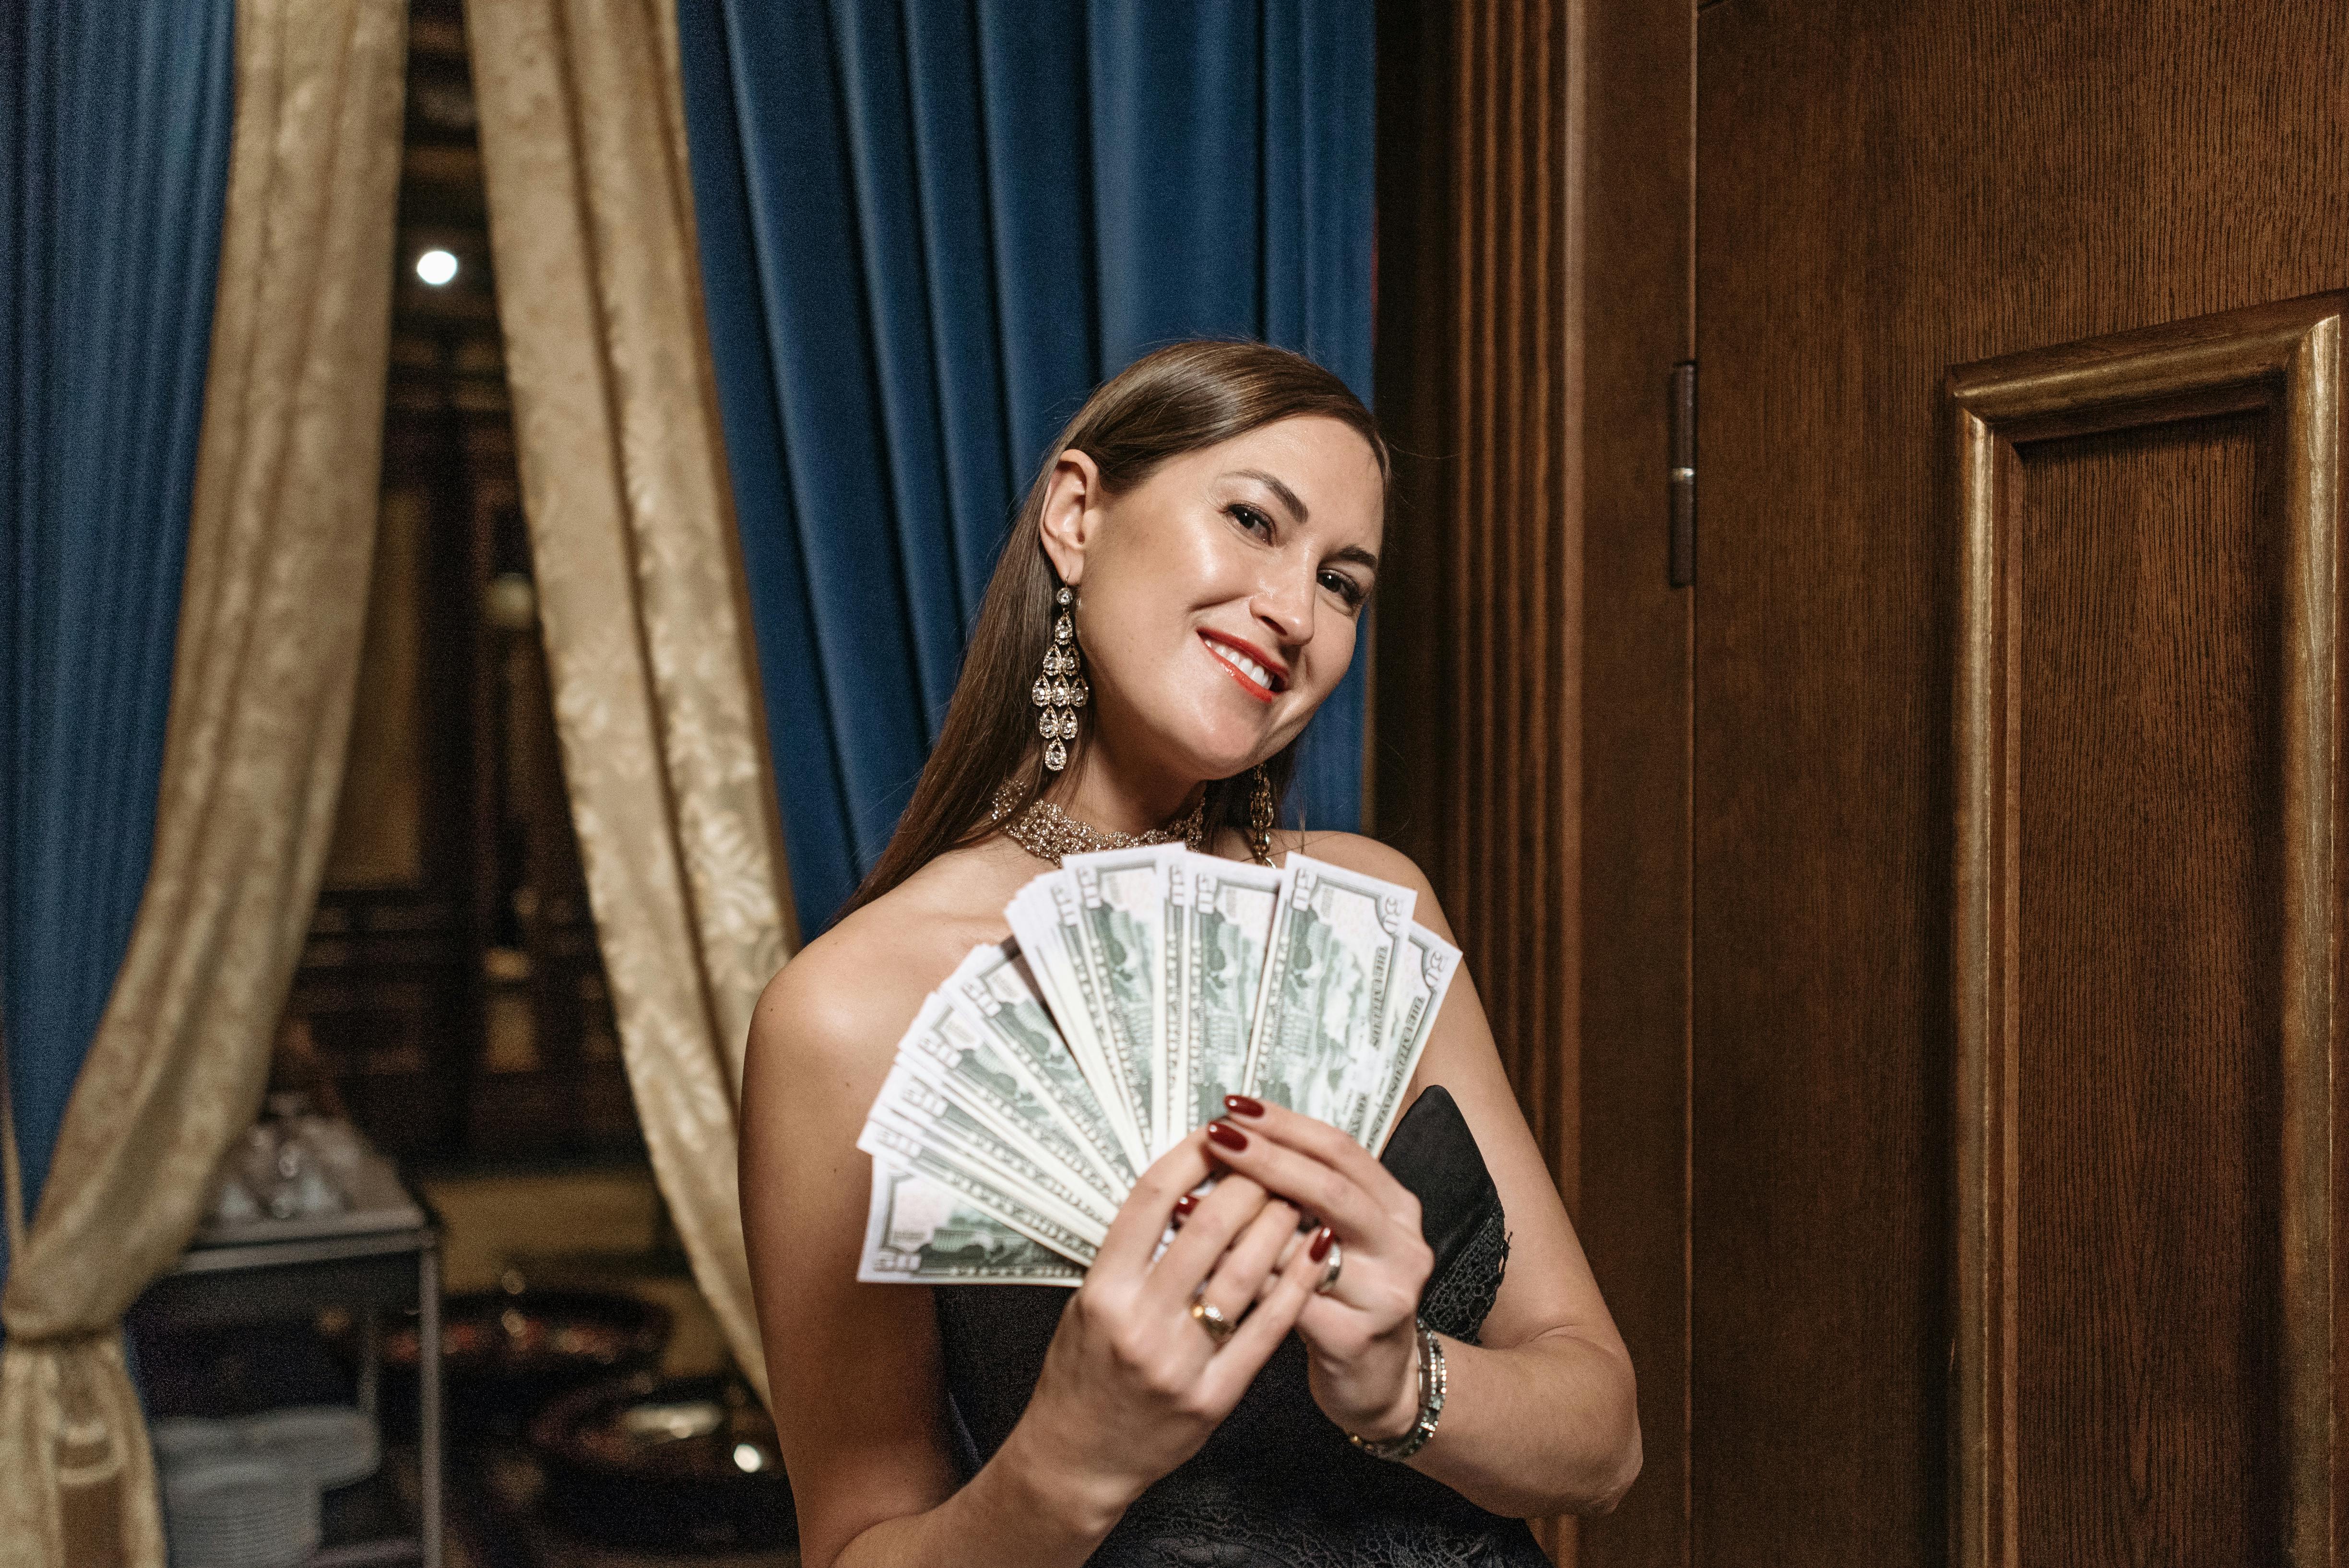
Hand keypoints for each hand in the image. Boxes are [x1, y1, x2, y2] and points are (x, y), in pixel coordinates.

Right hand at [1009, 1131, 1326, 1526]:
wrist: (1077, 1459)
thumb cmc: (1081, 1373)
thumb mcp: (1087, 1303)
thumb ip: (1130, 1254)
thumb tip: (1182, 1188)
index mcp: (1102, 1290)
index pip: (1151, 1200)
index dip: (1190, 1156)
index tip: (1218, 1130)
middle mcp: (1138, 1322)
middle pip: (1207, 1227)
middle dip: (1248, 1183)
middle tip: (1273, 1158)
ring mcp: (1177, 1362)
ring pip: (1244, 1273)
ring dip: (1279, 1224)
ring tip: (1300, 1195)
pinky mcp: (1212, 1397)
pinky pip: (1265, 1331)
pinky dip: (1295, 1284)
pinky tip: (1316, 1251)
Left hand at [1202, 1098, 1433, 1442]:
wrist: (1381, 1384)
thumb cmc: (1348, 1300)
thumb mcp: (1346, 1237)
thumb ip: (1309, 1195)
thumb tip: (1240, 1139)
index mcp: (1397, 1208)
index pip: (1340, 1150)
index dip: (1286, 1125)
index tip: (1235, 1108)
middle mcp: (1403, 1246)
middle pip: (1330, 1187)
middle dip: (1266, 1156)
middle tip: (1215, 1135)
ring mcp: (1386, 1295)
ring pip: (1305, 1244)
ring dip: (1242, 1217)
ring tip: (1188, 1197)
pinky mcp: (1356, 1339)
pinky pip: (1288, 1301)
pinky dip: (1242, 1278)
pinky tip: (1202, 1264)